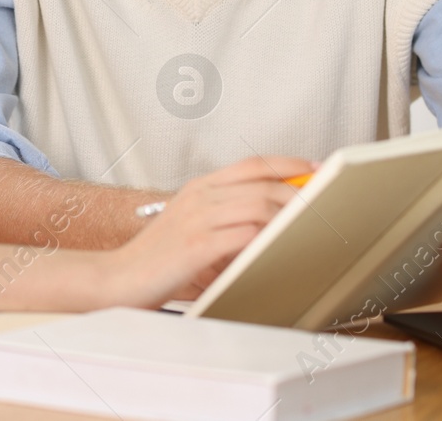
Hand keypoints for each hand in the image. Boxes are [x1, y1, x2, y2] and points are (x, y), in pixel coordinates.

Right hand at [102, 154, 316, 308]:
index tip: (313, 166)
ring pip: (258, 205)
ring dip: (288, 215)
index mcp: (199, 188)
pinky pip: (243, 234)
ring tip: (309, 226)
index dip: (286, 162)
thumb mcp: (192, 229)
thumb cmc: (157, 259)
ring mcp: (197, 219)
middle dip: (299, 191)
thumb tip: (269, 224)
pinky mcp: (196, 245)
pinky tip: (279, 246)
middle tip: (323, 203)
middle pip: (261, 183)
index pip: (250, 164)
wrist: (118, 278)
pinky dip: (267, 238)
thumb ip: (226, 221)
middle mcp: (199, 196)